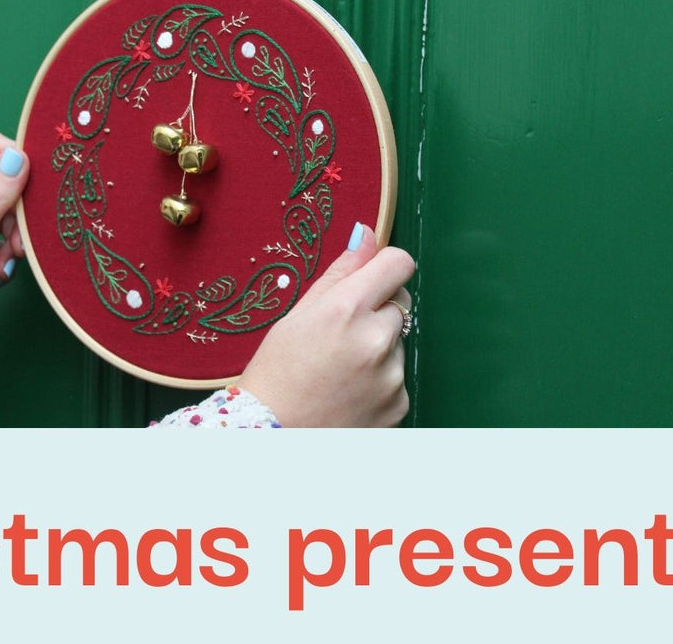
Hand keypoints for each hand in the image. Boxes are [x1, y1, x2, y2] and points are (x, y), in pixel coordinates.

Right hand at [237, 223, 415, 426]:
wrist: (272, 436)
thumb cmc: (276, 373)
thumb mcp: (298, 315)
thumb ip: (340, 273)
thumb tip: (366, 234)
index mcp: (347, 309)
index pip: (398, 263)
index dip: (384, 267)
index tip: (370, 278)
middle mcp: (376, 340)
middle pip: (400, 301)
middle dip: (376, 310)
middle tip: (340, 335)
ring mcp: (392, 375)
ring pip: (397, 341)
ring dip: (377, 347)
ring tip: (339, 370)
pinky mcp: (399, 403)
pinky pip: (397, 376)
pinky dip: (379, 380)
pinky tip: (348, 392)